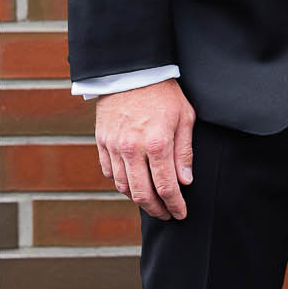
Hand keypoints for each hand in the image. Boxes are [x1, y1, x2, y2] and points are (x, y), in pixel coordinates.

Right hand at [94, 79, 194, 221]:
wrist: (132, 73)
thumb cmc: (165, 94)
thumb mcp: (185, 118)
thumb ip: (185, 152)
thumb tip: (186, 181)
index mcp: (157, 143)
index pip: (167, 186)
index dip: (175, 205)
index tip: (181, 213)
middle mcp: (132, 149)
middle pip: (142, 194)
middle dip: (156, 209)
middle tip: (167, 215)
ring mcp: (114, 147)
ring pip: (124, 186)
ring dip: (138, 199)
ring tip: (153, 203)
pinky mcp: (102, 143)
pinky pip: (110, 173)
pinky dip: (122, 183)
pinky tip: (134, 184)